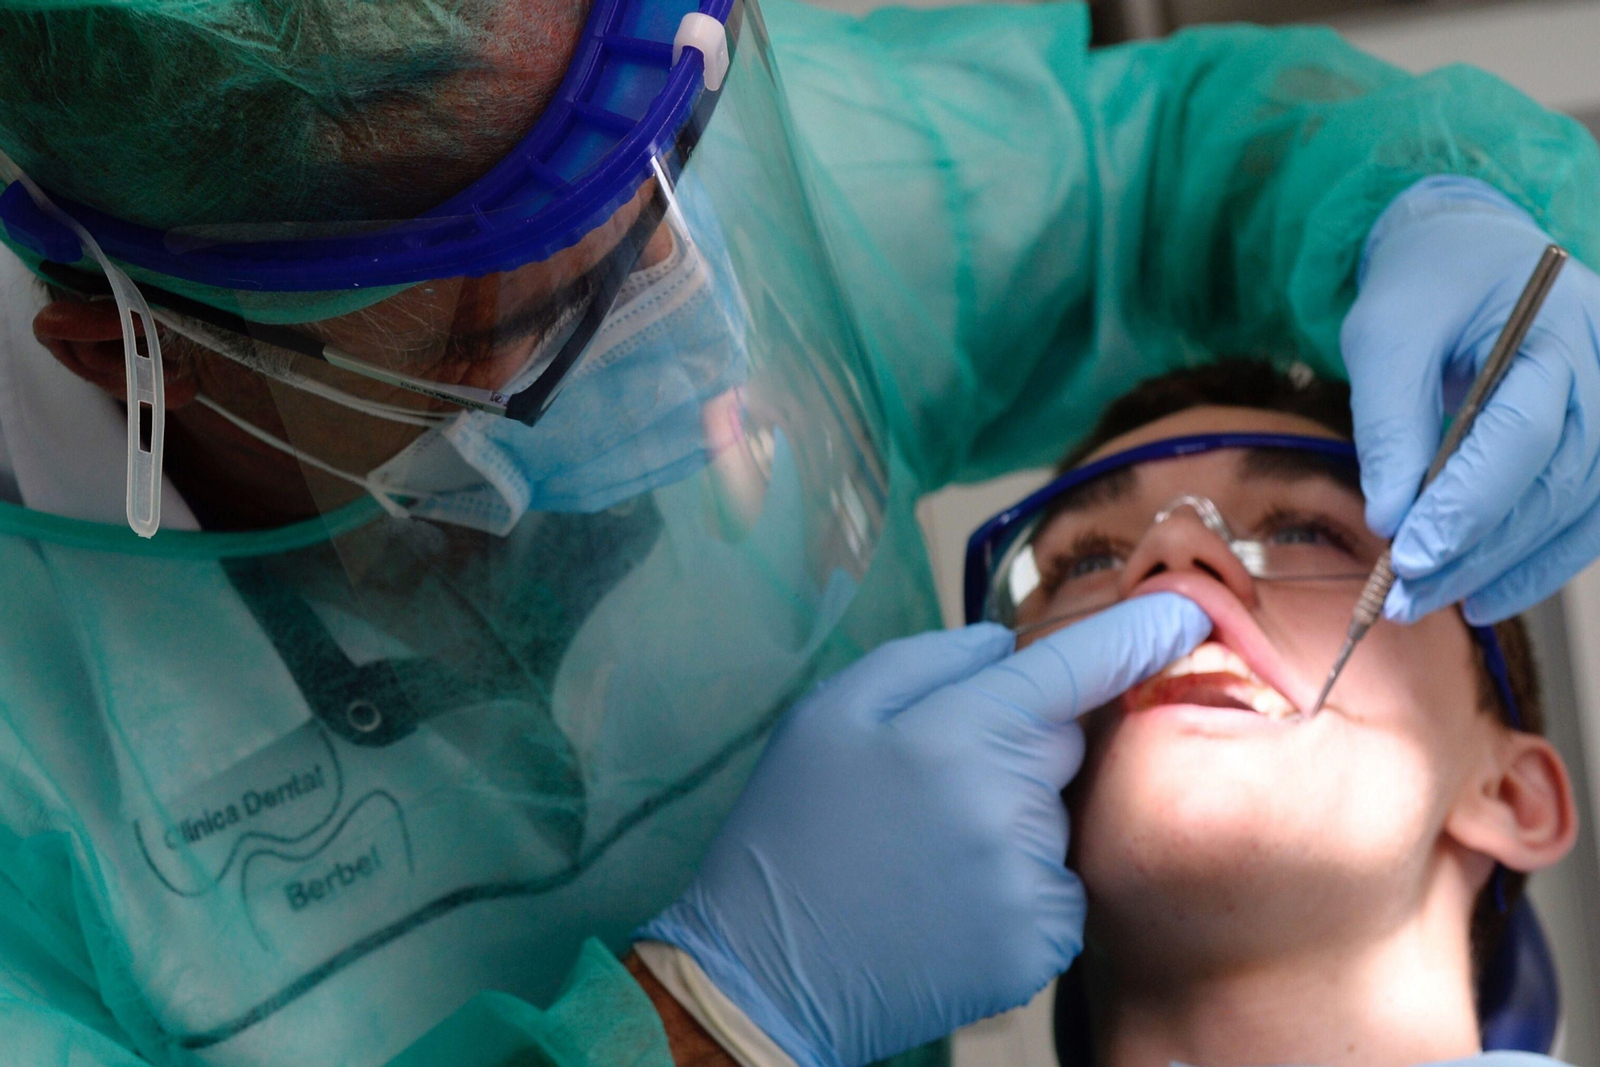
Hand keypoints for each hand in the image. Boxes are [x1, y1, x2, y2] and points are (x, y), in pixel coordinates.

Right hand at [637, 594, 1208, 1066]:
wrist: (767, 972)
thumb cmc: (792, 830)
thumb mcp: (828, 714)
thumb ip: (924, 660)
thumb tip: (1002, 645)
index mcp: (957, 731)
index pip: (1077, 667)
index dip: (1139, 633)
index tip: (1187, 607)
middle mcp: (1009, 803)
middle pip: (1062, 745)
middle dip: (1019, 749)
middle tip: (930, 787)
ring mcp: (1028, 879)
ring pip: (1056, 819)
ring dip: (1014, 822)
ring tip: (927, 855)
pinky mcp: (1038, 944)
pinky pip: (1055, 886)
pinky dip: (1017, 886)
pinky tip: (949, 899)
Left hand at [1343, 176, 1599, 623]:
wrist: (1471, 253)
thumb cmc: (1427, 287)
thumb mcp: (1385, 335)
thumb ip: (1389, 422)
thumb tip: (1390, 518)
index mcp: (1557, 326)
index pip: (1524, 432)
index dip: (1467, 504)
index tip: (1411, 556)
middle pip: (1558, 482)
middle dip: (1481, 550)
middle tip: (1411, 596)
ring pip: (1580, 511)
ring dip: (1509, 568)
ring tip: (1437, 601)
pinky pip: (1585, 517)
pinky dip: (1536, 562)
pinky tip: (1485, 591)